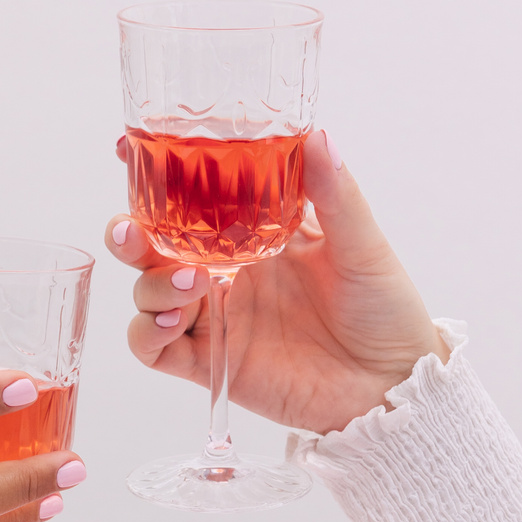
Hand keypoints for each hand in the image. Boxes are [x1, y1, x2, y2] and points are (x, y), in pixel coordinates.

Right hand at [107, 130, 449, 435]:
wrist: (392, 384)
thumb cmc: (384, 311)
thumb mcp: (362, 245)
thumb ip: (334, 195)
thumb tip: (317, 137)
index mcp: (254, 235)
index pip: (191, 200)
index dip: (154, 177)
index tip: (130, 150)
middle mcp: (226, 274)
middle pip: (153, 247)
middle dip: (129, 234)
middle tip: (132, 231)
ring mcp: (216, 319)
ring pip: (148, 294)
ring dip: (149, 284)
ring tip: (187, 282)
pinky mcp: (213, 364)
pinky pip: (156, 350)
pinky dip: (149, 332)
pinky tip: (173, 319)